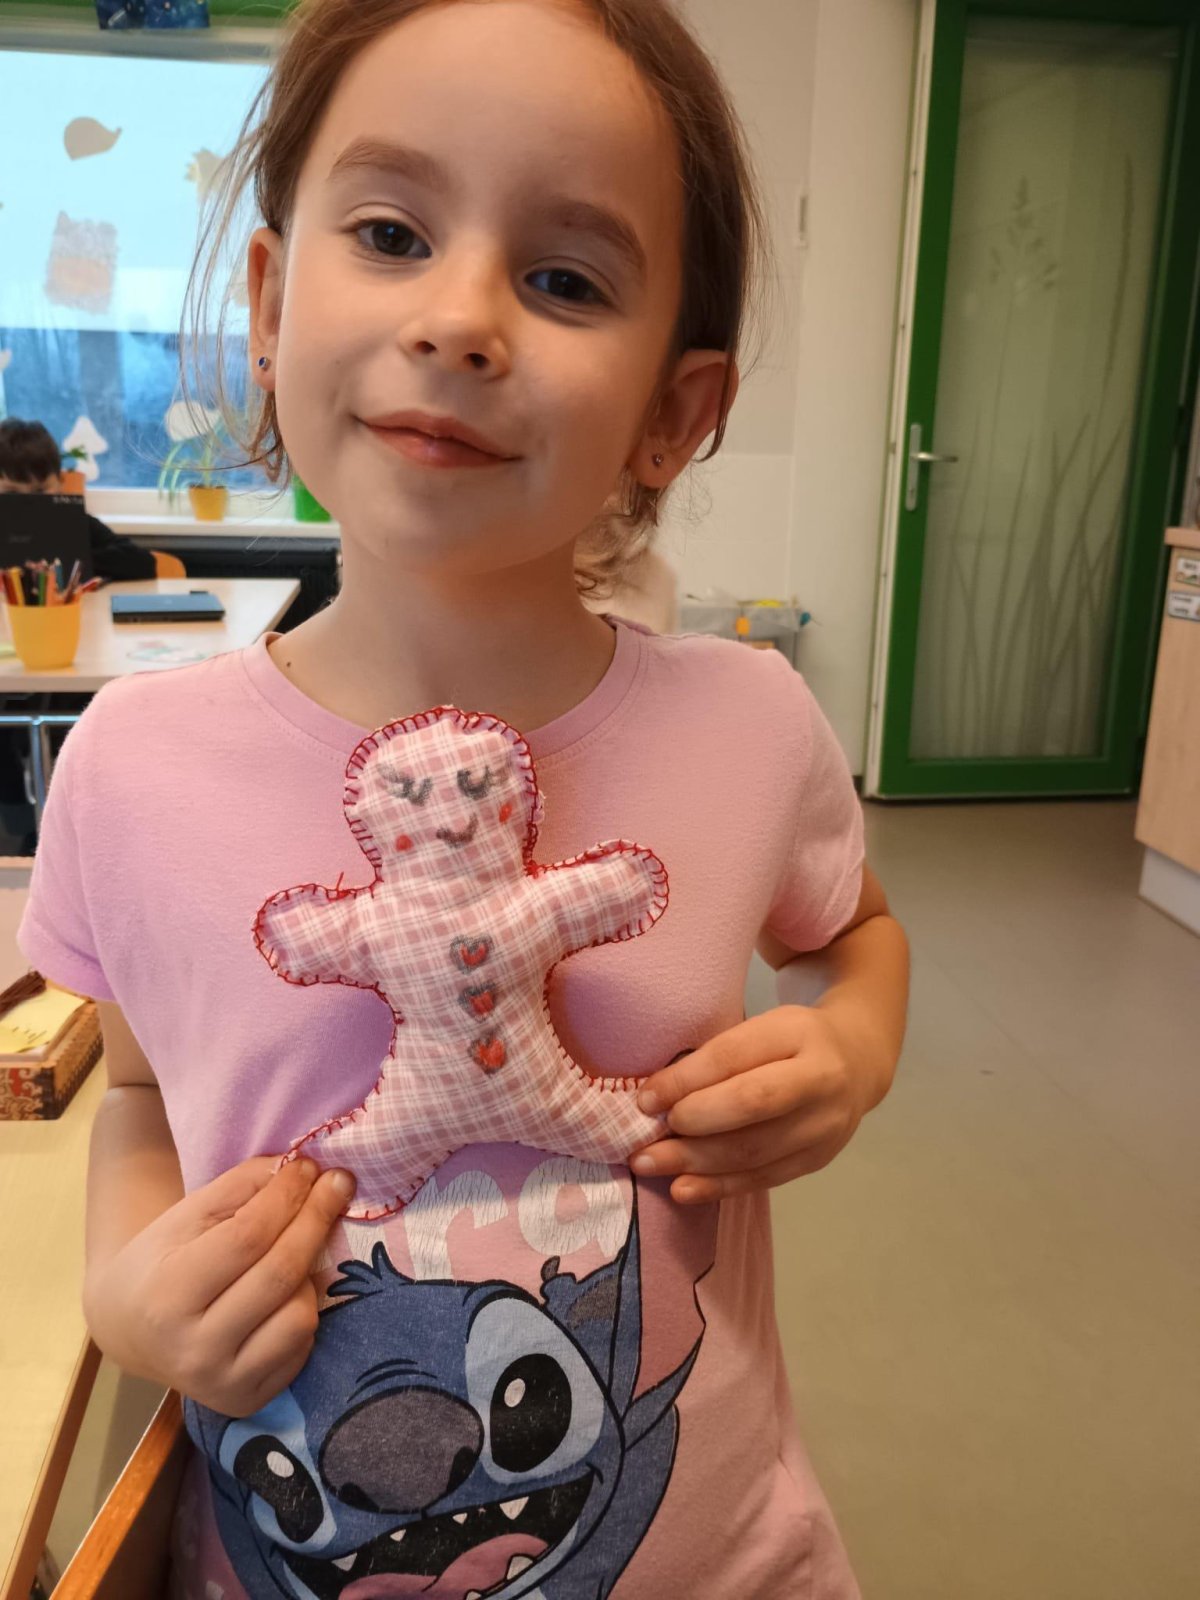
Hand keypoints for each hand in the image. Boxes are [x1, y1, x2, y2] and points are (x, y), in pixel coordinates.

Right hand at [83, 1155, 354, 1416]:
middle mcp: (194, 1350)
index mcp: (168, 1296)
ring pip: (299, 1316)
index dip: (287, 1196)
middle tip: (337, 1183)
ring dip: (309, 1273)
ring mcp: (222, 1384)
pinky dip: (302, 1310)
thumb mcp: (186, 1215)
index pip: (248, 1237)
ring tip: (293, 1251)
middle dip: (316, 1219)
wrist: (130, 1329)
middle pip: (279, 1274)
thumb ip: (240, 1187)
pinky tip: (287, 1291)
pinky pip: (301, 1346)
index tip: (309, 1167)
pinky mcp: (247, 1401)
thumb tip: (298, 1170)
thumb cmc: (162, 1261)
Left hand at [628, 1005, 873, 1203]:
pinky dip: (720, 1186)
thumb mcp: (760, 1027)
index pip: (735, 1055)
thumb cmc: (788, 1041)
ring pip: (756, 1149)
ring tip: (649, 1166)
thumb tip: (654, 1098)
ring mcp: (826, 1123)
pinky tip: (683, 1189)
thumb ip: (716, 1057)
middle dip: (694, 1123)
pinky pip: (765, 1177)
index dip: (687, 1079)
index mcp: (798, 1031)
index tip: (645, 1099)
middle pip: (753, 1103)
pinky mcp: (820, 1158)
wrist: (858, 1060)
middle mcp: (821, 1077)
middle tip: (647, 1139)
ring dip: (696, 1162)